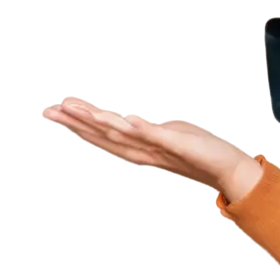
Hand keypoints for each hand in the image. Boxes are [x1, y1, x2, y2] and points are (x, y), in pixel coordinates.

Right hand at [40, 98, 263, 202]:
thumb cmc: (201, 154)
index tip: (54, 111)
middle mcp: (147, 150)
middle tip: (50, 110)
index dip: (79, 125)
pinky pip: (158, 135)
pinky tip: (128, 118)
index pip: (105, 135)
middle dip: (77, 123)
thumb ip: (150, 136)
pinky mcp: (180, 144)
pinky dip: (143, 128)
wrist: (229, 169)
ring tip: (78, 110)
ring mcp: (162, 147)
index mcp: (143, 148)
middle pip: (106, 135)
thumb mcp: (172, 140)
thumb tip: (132, 128)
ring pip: (125, 135)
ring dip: (102, 123)